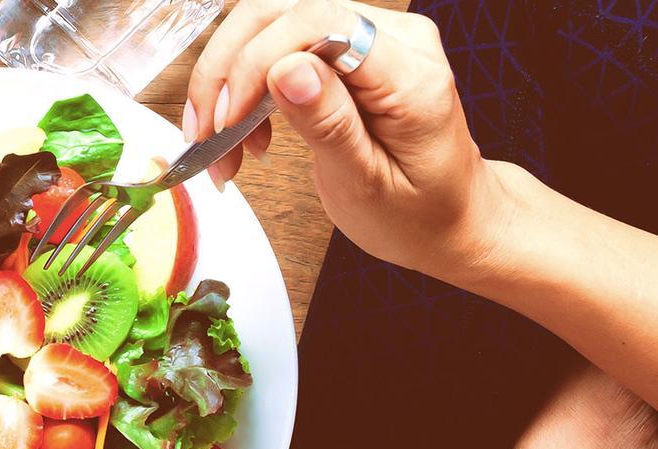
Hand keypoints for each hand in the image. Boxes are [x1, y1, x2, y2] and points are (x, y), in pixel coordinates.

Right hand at [185, 0, 512, 278]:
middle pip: (286, 12)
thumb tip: (286, 69)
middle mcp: (398, 39)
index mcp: (412, 76)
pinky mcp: (353, 49)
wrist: (450, 219)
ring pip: (274, 22)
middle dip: (230, 69)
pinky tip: (247, 134)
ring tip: (221, 144)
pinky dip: (248, 86)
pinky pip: (282, 44)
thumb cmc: (417, 214)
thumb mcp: (368, 186)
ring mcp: (376, 37)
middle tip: (207, 133)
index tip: (227, 121)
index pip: (319, 24)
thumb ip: (329, 124)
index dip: (257, 63)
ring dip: (230, 78)